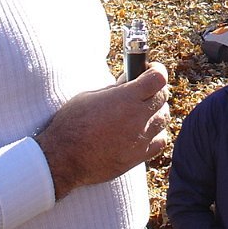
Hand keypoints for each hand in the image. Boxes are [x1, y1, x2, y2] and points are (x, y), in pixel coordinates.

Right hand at [35, 63, 170, 199]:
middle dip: (156, 89)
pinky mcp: (139, 156)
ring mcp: (141, 138)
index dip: (157, 70)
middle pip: (163, 97)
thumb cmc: (71, 124)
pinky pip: (160, 141)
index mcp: (126, 98)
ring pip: (164, 118)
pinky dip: (156, 133)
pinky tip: (144, 131)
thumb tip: (129, 81)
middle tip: (145, 89)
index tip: (151, 69)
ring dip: (156, 111)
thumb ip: (114, 89)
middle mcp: (138, 117)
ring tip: (143, 110)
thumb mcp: (90, 96)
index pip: (158, 78)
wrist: (63, 159)